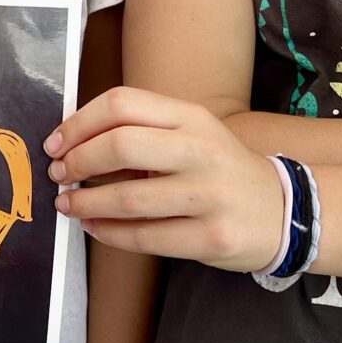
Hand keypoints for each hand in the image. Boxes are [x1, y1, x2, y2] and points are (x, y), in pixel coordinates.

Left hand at [46, 86, 283, 269]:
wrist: (284, 211)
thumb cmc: (221, 169)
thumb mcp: (192, 133)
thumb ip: (144, 130)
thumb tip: (75, 140)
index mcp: (191, 117)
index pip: (122, 104)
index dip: (79, 122)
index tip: (57, 142)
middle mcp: (202, 150)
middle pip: (121, 144)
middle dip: (78, 161)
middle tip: (59, 174)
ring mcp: (209, 196)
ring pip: (129, 198)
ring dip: (86, 202)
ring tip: (67, 204)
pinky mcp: (211, 238)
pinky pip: (145, 237)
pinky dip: (108, 233)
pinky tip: (94, 228)